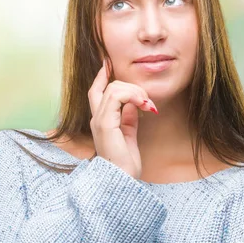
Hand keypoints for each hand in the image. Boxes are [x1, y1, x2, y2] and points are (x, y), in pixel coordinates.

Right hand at [88, 59, 157, 177]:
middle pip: (107, 87)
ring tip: (147, 106)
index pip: (96, 91)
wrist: (121, 179)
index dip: (101, 76)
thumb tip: (133, 104)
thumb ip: (129, 119)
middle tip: (147, 101)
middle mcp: (96, 119)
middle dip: (131, 86)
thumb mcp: (129, 135)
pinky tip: (144, 106)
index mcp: (101, 121)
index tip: (107, 62)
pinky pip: (117, 96)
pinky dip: (133, 96)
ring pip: (115, 88)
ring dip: (135, 92)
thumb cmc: (125, 163)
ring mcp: (99, 120)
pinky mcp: (105, 123)